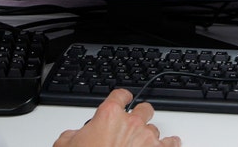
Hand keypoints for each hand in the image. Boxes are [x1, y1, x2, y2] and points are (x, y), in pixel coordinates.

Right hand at [53, 89, 180, 146]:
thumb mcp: (66, 144)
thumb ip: (74, 134)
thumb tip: (75, 135)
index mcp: (109, 115)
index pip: (120, 95)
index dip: (122, 97)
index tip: (123, 100)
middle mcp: (131, 123)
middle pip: (144, 109)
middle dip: (139, 115)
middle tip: (133, 124)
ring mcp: (147, 138)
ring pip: (155, 128)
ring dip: (149, 135)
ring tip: (143, 143)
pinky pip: (171, 143)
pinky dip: (170, 144)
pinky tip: (169, 144)